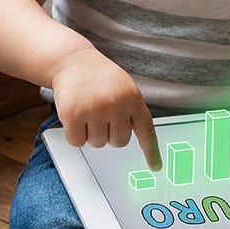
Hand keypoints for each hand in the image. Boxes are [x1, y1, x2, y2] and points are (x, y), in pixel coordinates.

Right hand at [51, 48, 160, 169]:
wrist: (73, 60)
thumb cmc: (99, 77)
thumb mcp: (124, 88)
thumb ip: (131, 110)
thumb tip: (129, 138)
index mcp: (133, 99)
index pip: (146, 130)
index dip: (151, 152)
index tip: (156, 168)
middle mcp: (117, 105)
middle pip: (118, 143)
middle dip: (108, 133)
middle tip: (100, 114)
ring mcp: (95, 110)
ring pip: (97, 144)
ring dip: (91, 133)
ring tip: (87, 109)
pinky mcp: (73, 115)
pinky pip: (77, 142)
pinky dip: (74, 134)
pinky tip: (74, 115)